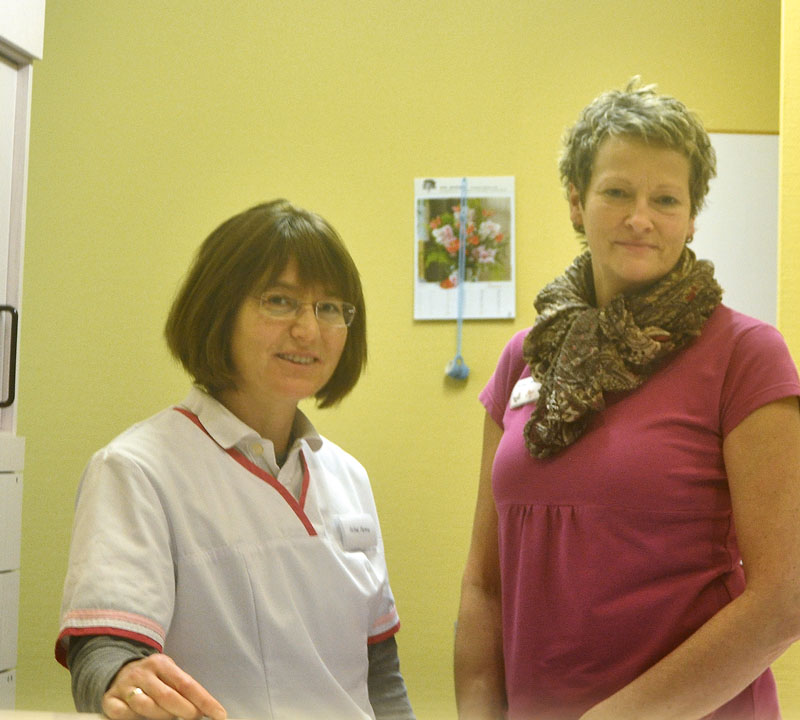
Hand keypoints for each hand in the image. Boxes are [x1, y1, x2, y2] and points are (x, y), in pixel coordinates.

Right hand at [102, 653, 226, 719]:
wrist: (117, 671)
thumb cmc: (152, 677)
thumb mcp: (168, 674)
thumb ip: (182, 689)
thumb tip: (203, 709)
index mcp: (161, 663)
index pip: (187, 684)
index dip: (204, 701)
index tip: (219, 715)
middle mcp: (143, 672)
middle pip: (168, 696)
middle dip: (185, 711)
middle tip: (194, 717)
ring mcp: (125, 686)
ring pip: (146, 706)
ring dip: (161, 716)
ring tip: (170, 716)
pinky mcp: (110, 700)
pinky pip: (124, 714)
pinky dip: (134, 718)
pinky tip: (140, 716)